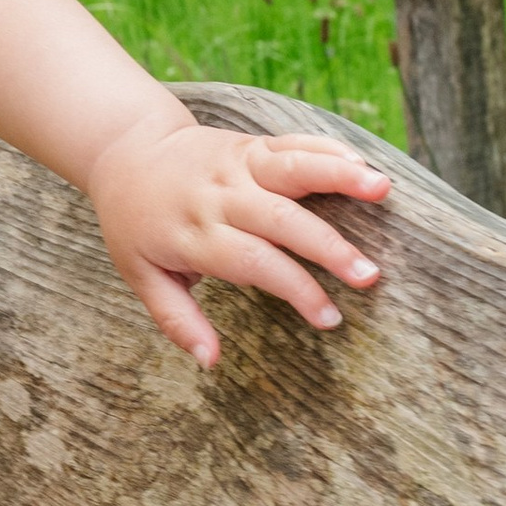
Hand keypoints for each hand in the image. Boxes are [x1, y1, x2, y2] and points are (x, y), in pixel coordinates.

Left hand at [87, 117, 389, 366]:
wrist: (124, 152)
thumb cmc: (137, 224)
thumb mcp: (141, 275)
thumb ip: (177, 320)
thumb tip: (210, 362)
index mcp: (195, 233)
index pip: (254, 263)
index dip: (295, 290)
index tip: (330, 318)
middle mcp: (219, 196)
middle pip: (279, 219)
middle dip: (328, 247)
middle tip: (370, 275)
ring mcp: (236, 164)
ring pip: (291, 168)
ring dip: (338, 176)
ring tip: (381, 188)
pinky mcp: (250, 144)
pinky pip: (292, 143)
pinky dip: (327, 149)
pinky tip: (363, 162)